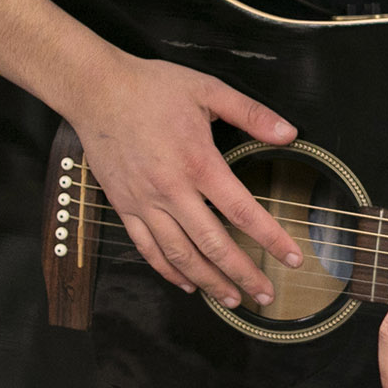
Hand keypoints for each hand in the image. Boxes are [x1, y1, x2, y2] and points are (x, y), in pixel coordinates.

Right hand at [66, 48, 304, 309]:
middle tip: (265, 296)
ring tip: (232, 300)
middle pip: (213, 245)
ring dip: (208, 282)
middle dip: (243, 274)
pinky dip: (168, 271)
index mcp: (198, 162)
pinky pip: (147, 249)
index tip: (292, 259)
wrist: (96, 91)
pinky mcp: (124, 206)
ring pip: (180, 255)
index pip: (242, 211)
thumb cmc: (152, 88)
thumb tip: (289, 133)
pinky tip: (187, 284)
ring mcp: (145, 203)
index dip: (271, 239)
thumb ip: (251, 113)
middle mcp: (172, 190)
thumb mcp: (208, 89)